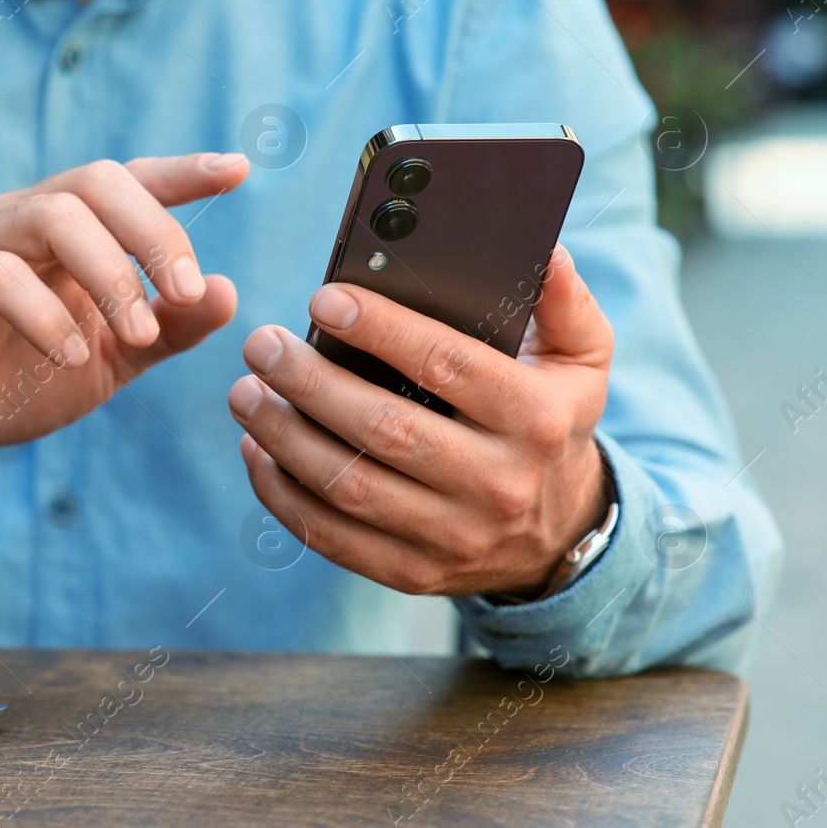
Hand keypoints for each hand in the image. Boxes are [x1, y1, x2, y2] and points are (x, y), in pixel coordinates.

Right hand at [0, 153, 248, 500]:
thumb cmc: (12, 378)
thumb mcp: (107, 361)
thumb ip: (165, 330)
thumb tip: (226, 291)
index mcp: (69, 230)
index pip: (130, 182)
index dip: (183, 172)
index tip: (239, 170)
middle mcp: (23, 218)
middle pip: (97, 181)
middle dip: (153, 231)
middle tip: (183, 291)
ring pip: (52, 215)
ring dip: (109, 272)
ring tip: (135, 333)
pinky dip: (45, 313)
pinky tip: (71, 356)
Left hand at [229, 244, 612, 597]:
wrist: (557, 534)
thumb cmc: (550, 423)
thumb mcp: (581, 361)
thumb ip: (563, 304)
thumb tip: (546, 254)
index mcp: (535, 421)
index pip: (447, 365)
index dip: (381, 329)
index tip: (324, 298)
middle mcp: (496, 484)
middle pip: (384, 430)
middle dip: (311, 384)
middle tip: (262, 345)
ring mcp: (453, 537)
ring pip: (348, 487)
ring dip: (283, 437)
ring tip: (245, 391)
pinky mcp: (412, 573)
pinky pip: (330, 536)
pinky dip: (281, 493)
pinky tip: (256, 448)